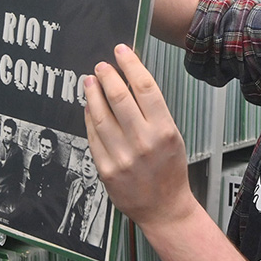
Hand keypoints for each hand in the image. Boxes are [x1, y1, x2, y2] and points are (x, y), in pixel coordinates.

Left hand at [83, 44, 197, 230]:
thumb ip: (152, 111)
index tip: (121, 52)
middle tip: (101, 65)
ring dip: (92, 94)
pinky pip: (93, 137)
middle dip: (107, 75)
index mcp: (164, 130)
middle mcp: (143, 142)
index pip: (145, 87)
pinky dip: (89, 118)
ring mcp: (122, 156)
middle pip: (119, 97)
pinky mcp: (106, 169)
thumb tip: (131, 81)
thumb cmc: (170, 171)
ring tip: (89, 81)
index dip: (131, 65)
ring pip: (100, 115)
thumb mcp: (172, 136)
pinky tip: (89, 108)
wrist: (164, 208)